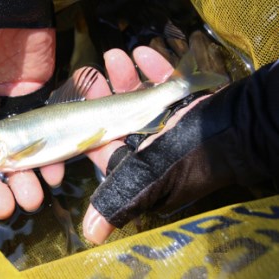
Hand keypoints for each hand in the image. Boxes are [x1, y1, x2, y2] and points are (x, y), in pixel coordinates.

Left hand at [81, 46, 173, 242]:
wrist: (239, 129)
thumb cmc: (189, 155)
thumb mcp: (149, 180)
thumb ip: (118, 201)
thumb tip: (90, 235)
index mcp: (141, 164)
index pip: (108, 149)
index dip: (91, 130)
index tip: (78, 109)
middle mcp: (153, 144)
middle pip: (120, 117)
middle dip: (105, 96)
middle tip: (92, 77)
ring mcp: (170, 121)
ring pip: (139, 97)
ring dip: (125, 77)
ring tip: (113, 56)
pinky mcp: (186, 100)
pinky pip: (166, 81)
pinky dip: (153, 68)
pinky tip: (141, 52)